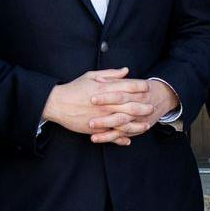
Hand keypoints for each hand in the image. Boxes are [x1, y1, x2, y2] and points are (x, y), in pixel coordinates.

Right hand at [42, 69, 177, 143]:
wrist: (57, 104)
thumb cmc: (74, 88)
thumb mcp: (91, 76)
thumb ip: (110, 74)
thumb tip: (126, 71)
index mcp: (106, 89)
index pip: (128, 86)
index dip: (140, 87)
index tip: (148, 87)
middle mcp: (106, 103)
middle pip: (130, 105)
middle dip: (143, 106)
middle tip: (152, 107)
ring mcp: (102, 116)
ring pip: (124, 122)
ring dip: (137, 124)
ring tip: (146, 125)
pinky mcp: (95, 128)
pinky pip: (111, 134)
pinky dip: (121, 138)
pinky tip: (129, 139)